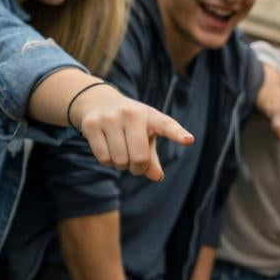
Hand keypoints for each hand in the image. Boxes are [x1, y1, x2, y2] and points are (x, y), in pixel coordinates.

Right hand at [72, 84, 194, 181]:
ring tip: (122, 154)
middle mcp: (130, 114)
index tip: (188, 140)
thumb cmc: (131, 124)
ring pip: (120, 160)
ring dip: (122, 166)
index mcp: (150, 116)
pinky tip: (109, 151)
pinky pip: (104, 158)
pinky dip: (109, 162)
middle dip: (138, 168)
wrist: (98, 102)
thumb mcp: (146, 136)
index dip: (177, 134)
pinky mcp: (91, 125)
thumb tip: (157, 177)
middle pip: (139, 158)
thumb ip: (153, 159)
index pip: (167, 125)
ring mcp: (109, 118)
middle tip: (136, 164)